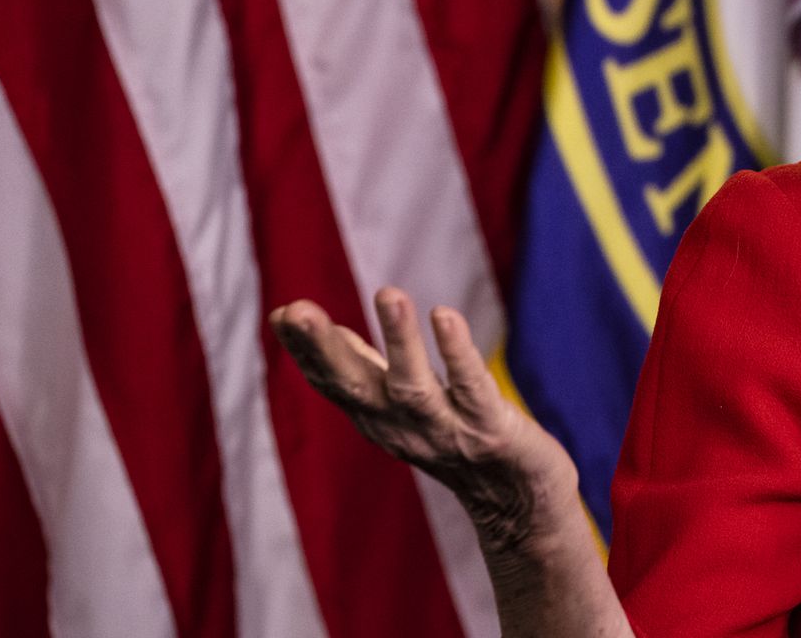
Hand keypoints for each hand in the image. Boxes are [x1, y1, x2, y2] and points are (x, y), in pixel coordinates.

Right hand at [268, 289, 578, 554]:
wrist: (521, 508)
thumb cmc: (459, 445)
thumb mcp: (404, 408)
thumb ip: (368, 371)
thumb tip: (330, 332)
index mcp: (379, 420)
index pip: (334, 384)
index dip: (306, 351)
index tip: (279, 312)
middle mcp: (404, 429)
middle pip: (356, 388)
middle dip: (324, 349)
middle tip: (296, 309)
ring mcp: (447, 432)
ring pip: (413, 388)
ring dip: (399, 340)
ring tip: (388, 292)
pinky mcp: (491, 430)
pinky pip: (471, 389)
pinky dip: (456, 354)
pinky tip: (444, 315)